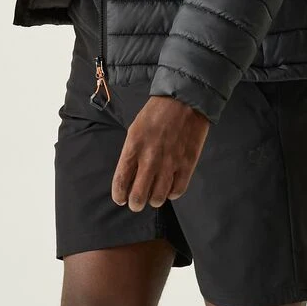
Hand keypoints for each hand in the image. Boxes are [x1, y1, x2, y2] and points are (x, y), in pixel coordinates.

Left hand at [112, 95, 210, 209]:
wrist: (184, 101)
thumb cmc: (157, 113)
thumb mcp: (135, 130)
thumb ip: (131, 154)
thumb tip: (130, 177)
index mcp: (133, 148)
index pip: (121, 181)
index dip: (119, 195)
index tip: (120, 199)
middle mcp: (150, 159)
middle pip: (138, 196)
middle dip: (135, 204)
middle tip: (136, 203)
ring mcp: (169, 163)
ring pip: (158, 198)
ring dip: (154, 200)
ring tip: (153, 196)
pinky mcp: (187, 164)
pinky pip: (177, 191)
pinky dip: (171, 194)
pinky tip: (169, 188)